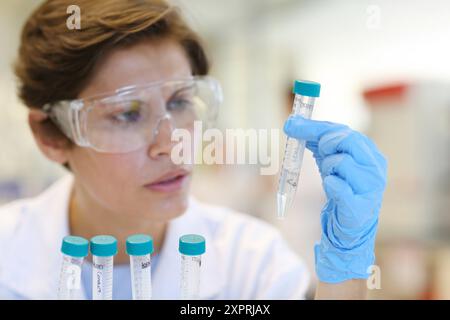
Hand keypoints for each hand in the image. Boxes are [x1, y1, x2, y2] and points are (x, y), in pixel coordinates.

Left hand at [284, 115, 386, 282]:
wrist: (349, 224)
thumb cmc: (341, 186)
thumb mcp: (328, 159)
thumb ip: (314, 139)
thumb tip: (291, 122)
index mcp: (370, 153)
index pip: (344, 130)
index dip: (316, 127)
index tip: (292, 126)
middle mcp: (375, 168)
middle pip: (349, 140)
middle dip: (327, 145)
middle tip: (321, 155)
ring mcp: (371, 187)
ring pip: (342, 163)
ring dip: (328, 168)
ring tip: (331, 177)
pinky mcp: (360, 206)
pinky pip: (339, 187)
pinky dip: (331, 185)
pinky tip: (332, 188)